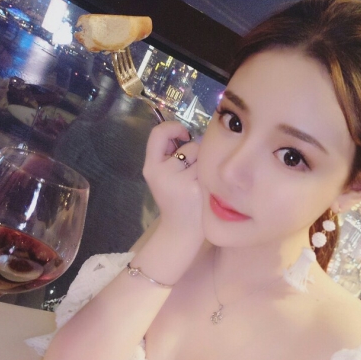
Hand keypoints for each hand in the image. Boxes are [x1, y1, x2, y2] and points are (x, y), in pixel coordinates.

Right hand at [144, 122, 203, 239]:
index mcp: (151, 168)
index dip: (173, 128)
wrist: (180, 231)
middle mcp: (162, 173)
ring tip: (198, 183)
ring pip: (202, 157)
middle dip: (195, 156)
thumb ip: (169, 154)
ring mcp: (180, 182)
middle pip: (189, 146)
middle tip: (191, 175)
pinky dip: (210, 177)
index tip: (184, 134)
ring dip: (204, 166)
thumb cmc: (175, 200)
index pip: (158, 134)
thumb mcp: (163, 176)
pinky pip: (209, 170)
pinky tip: (205, 190)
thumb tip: (188, 133)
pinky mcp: (196, 190)